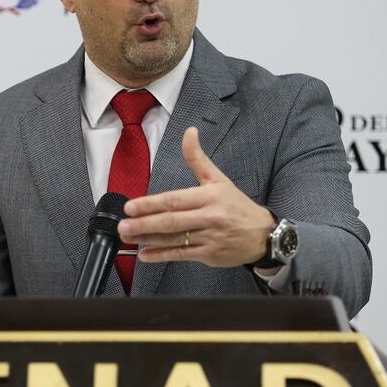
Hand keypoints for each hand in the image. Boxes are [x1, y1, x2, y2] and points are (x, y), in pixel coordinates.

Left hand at [118, 127, 276, 266]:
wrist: (263, 234)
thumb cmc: (237, 205)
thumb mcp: (219, 179)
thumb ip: (198, 158)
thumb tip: (189, 131)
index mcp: (210, 196)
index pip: (175, 200)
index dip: (151, 204)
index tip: (131, 207)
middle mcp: (209, 217)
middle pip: (172, 221)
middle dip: (144, 224)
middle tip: (123, 225)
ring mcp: (209, 238)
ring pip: (174, 239)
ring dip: (148, 239)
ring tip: (127, 237)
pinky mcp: (210, 255)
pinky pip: (182, 255)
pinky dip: (162, 255)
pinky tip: (145, 254)